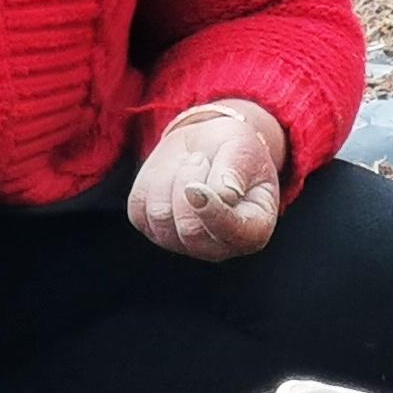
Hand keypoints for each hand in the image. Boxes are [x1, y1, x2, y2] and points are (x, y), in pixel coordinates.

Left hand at [129, 101, 287, 260]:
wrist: (207, 145)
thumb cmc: (234, 150)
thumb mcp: (243, 148)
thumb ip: (235, 170)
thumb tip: (222, 194)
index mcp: (253, 230)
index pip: (231, 234)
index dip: (212, 211)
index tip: (198, 186)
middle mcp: (218, 246)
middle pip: (188, 228)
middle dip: (189, 182)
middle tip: (201, 158)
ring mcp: (182, 242)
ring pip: (160, 216)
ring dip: (170, 179)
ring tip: (189, 164)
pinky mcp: (152, 229)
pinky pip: (139, 208)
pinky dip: (151, 182)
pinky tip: (171, 174)